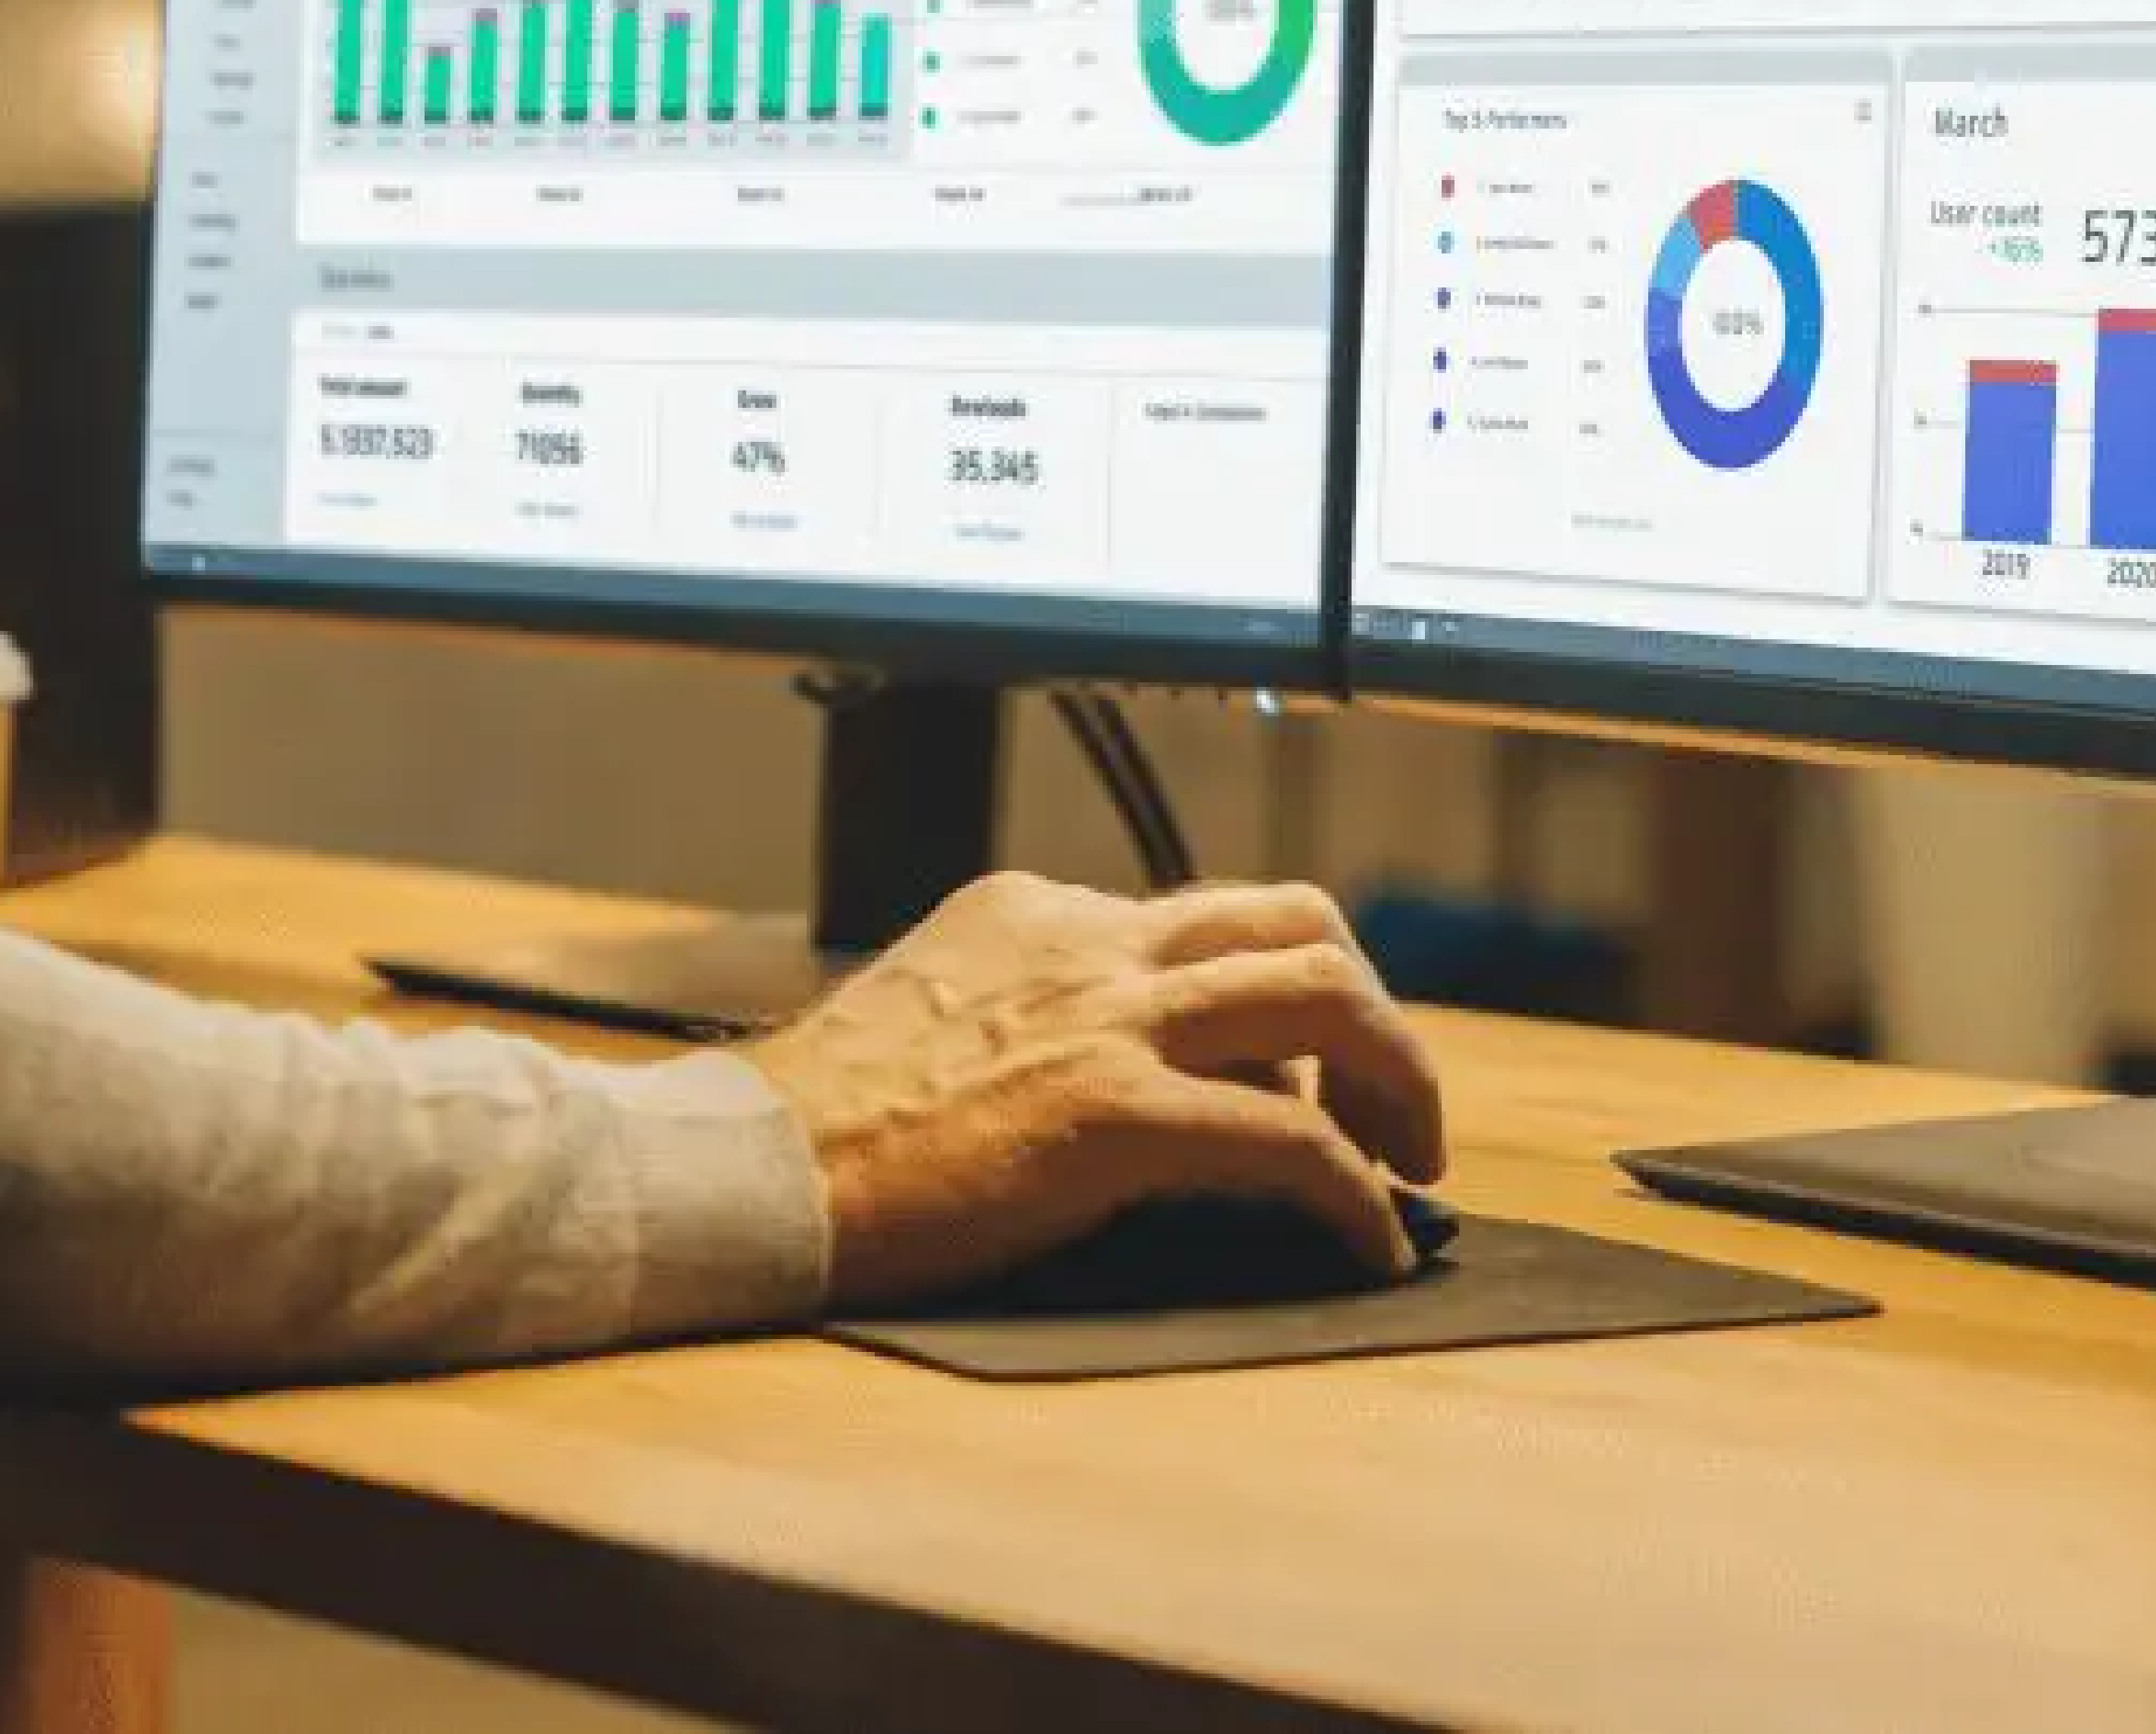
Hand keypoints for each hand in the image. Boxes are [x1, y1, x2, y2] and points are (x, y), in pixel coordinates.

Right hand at [740, 870, 1447, 1309]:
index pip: (1206, 918)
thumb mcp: (929, 1010)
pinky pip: (1292, 1140)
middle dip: (1373, 1013)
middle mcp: (1086, 940)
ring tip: (1408, 1164)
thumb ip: (1024, 1011)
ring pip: (1328, 998)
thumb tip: (1110, 1075)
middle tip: (1390, 1108)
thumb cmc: (818, 1123)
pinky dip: (1354, 1193)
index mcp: (1035, 911)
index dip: (1276, 998)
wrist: (747, 1169)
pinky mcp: (1113, 1115)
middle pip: (1300, 926)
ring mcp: (1106, 1021)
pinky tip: (1365, 1243)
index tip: (1296, 1074)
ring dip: (1400, 1079)